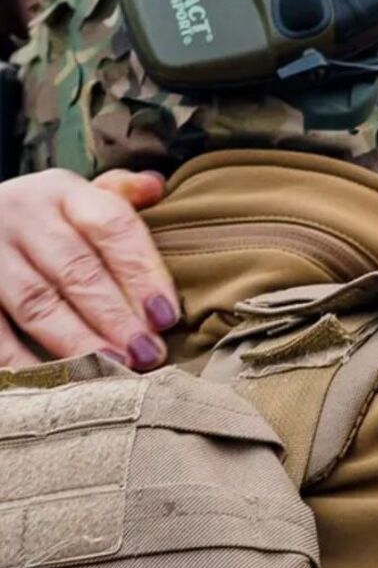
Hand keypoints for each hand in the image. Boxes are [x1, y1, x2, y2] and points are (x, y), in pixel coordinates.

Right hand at [0, 168, 176, 370]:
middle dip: (116, 316)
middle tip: (147, 354)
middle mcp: (22, 216)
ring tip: (111, 369)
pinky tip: (53, 381)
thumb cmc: (42, 219)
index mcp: (62, 192)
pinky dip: (20, 358)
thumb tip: (155, 186)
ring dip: (77, 340)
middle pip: (77, 270)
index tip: (167, 316)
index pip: (113, 227)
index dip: (142, 272)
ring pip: (36, 302)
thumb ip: (116, 197)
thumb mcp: (74, 198)